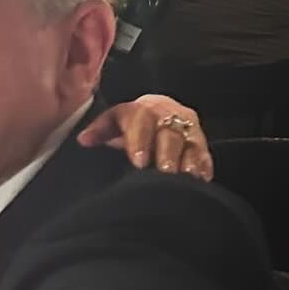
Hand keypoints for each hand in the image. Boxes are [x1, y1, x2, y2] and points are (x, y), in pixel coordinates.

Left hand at [77, 96, 212, 177]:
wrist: (160, 111)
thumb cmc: (133, 122)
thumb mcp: (114, 121)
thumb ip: (100, 131)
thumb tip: (84, 140)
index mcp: (143, 111)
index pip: (142, 123)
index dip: (141, 142)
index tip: (138, 161)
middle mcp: (168, 117)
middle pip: (170, 134)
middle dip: (168, 153)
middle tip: (165, 172)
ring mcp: (187, 129)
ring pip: (191, 143)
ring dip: (190, 160)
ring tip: (188, 176)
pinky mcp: (200, 142)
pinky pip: (205, 153)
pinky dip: (204, 166)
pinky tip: (203, 178)